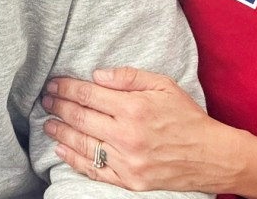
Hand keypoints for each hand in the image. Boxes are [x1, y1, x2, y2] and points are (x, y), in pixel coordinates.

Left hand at [41, 67, 249, 193]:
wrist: (210, 156)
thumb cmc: (186, 117)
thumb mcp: (163, 85)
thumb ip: (128, 77)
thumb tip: (97, 75)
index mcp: (134, 108)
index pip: (88, 95)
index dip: (66, 88)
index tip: (53, 84)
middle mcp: (126, 135)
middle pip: (80, 118)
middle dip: (58, 106)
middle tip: (45, 100)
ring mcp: (126, 161)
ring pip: (82, 144)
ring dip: (61, 132)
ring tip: (49, 123)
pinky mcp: (129, 180)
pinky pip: (94, 170)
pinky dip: (74, 159)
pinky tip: (62, 149)